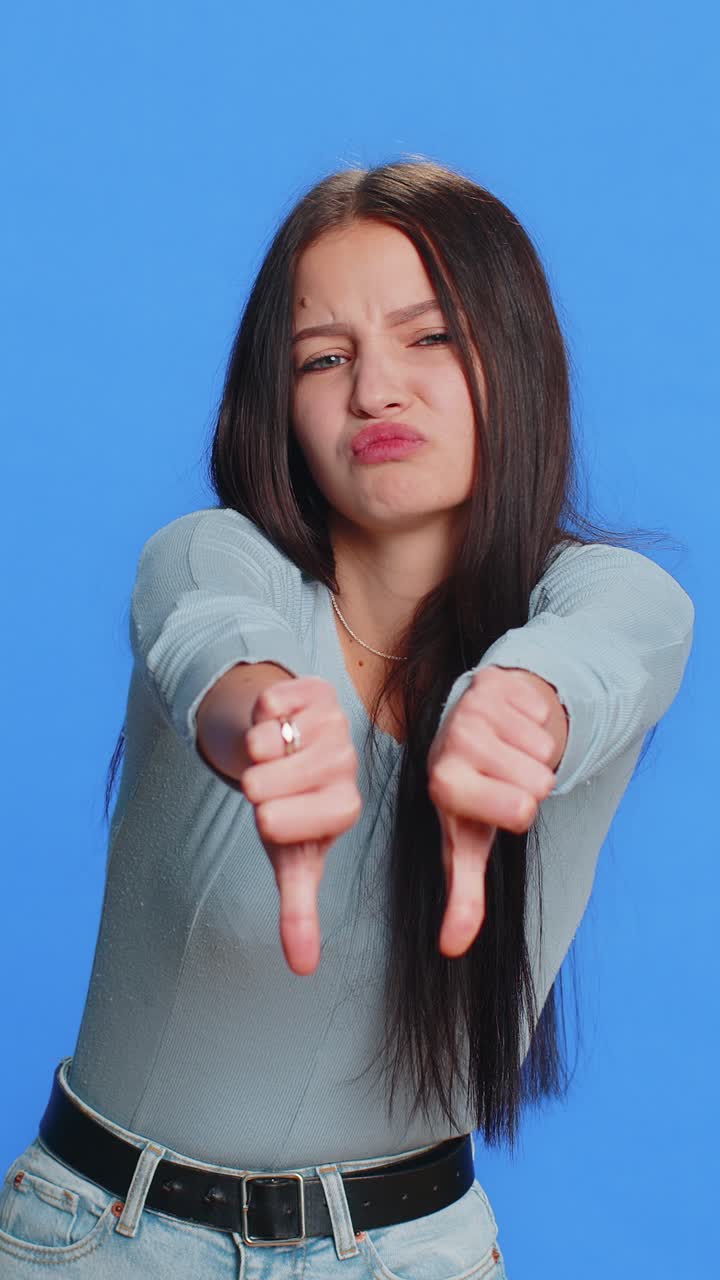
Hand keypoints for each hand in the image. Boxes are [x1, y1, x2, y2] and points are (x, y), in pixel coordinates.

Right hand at [238, 676, 361, 976]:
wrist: (283, 745)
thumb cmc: (287, 805)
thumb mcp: (290, 857)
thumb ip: (299, 909)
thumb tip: (302, 967)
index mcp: (343, 809)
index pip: (277, 824)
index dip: (263, 819)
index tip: (276, 815)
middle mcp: (347, 766)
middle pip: (262, 785)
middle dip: (254, 784)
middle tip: (274, 781)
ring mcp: (334, 724)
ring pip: (264, 744)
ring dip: (254, 750)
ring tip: (275, 754)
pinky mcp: (315, 691)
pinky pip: (266, 705)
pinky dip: (259, 716)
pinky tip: (277, 723)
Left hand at [427, 666, 567, 958]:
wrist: (472, 729)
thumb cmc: (472, 790)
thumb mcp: (467, 840)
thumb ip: (463, 895)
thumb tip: (452, 949)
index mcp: (444, 784)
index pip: (520, 811)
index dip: (519, 811)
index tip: (497, 804)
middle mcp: (451, 744)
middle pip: (536, 784)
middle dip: (529, 784)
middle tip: (502, 776)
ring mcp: (473, 710)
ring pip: (543, 751)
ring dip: (533, 755)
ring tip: (506, 753)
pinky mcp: (495, 684)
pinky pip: (543, 718)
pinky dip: (535, 726)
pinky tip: (511, 727)